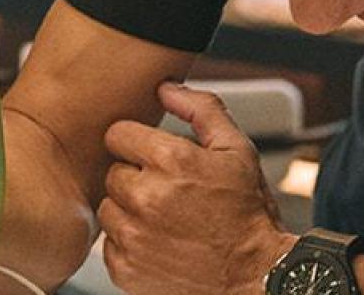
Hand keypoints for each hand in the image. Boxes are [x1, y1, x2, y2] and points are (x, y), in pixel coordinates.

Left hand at [99, 82, 294, 294]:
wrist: (255, 277)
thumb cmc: (248, 215)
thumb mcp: (237, 150)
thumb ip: (201, 109)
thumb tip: (166, 88)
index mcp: (170, 161)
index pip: (118, 134)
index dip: (137, 143)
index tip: (153, 158)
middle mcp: (146, 198)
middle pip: (112, 172)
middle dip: (136, 178)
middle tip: (169, 193)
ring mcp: (134, 236)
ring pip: (108, 208)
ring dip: (130, 211)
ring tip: (165, 219)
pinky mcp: (127, 269)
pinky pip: (109, 244)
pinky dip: (129, 243)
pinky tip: (158, 242)